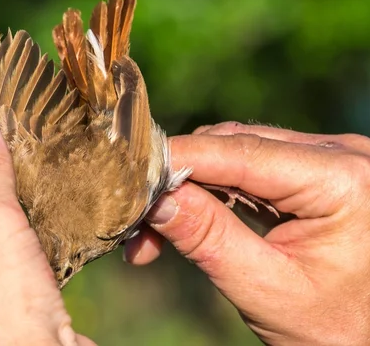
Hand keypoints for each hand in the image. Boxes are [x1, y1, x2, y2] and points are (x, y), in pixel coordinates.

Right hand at [125, 121, 369, 344]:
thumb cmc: (335, 328)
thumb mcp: (268, 290)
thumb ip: (210, 239)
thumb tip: (155, 199)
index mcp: (344, 180)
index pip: (242, 152)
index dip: (180, 158)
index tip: (129, 173)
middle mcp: (341, 154)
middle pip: (235, 146)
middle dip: (180, 182)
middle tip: (139, 221)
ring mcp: (329, 158)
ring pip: (236, 153)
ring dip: (191, 188)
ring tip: (156, 231)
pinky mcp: (314, 170)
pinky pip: (251, 166)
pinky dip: (214, 191)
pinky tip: (188, 216)